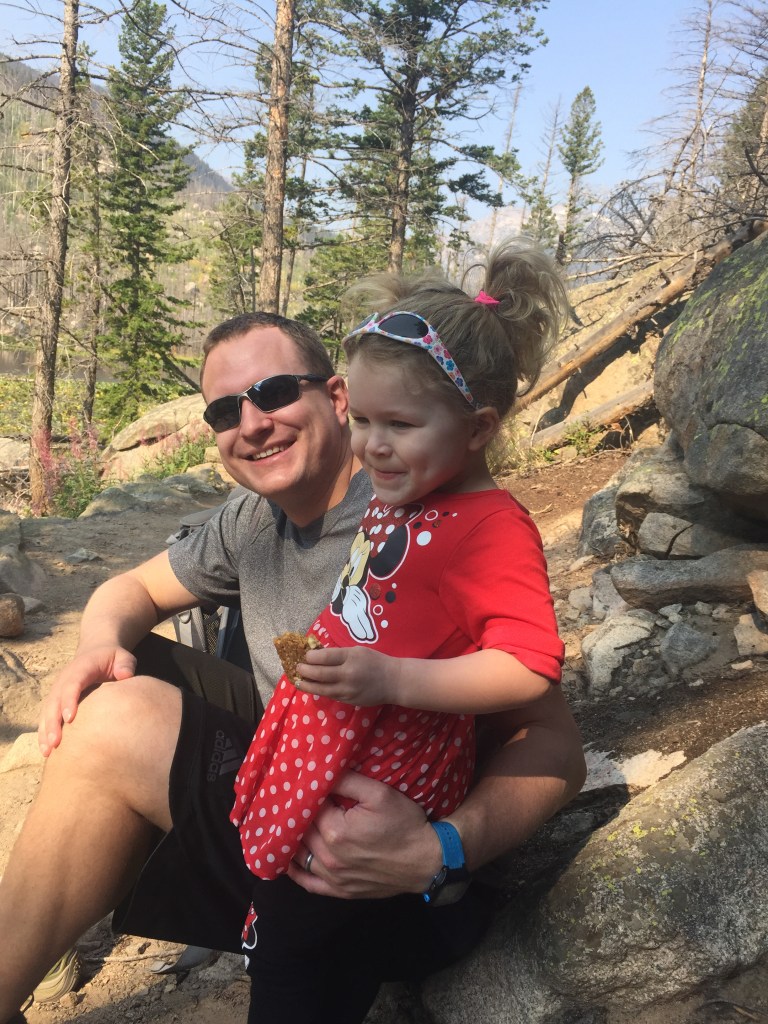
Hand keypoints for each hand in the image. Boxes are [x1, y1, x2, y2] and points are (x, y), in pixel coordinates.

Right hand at [38, 645, 136, 755]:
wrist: (96, 652)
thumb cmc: (112, 658)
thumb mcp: (122, 656)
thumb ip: (125, 664)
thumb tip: (124, 675)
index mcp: (81, 668)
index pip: (72, 684)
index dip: (69, 700)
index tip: (70, 718)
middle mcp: (64, 679)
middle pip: (55, 701)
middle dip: (53, 722)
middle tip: (56, 742)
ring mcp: (58, 690)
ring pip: (47, 711)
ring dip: (46, 731)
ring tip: (48, 752)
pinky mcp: (56, 700)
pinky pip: (47, 717)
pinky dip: (44, 733)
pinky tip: (46, 751)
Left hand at [287, 771, 441, 898]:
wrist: (427, 861)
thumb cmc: (405, 824)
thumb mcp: (379, 793)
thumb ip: (348, 780)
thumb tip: (321, 771)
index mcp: (335, 831)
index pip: (308, 807)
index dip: (306, 793)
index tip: (303, 783)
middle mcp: (329, 857)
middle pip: (301, 831)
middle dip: (297, 814)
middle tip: (294, 799)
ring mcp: (333, 878)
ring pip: (299, 857)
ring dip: (291, 840)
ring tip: (286, 824)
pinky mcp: (340, 891)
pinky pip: (308, 883)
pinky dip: (294, 872)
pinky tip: (288, 860)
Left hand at [297, 646, 401, 705]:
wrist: (393, 681)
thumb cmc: (375, 662)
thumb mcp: (358, 651)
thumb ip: (339, 653)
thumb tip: (317, 655)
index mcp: (351, 657)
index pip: (324, 656)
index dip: (310, 657)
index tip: (305, 656)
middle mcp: (348, 674)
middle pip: (319, 673)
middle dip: (305, 670)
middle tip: (297, 667)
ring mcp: (348, 689)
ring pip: (321, 688)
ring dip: (307, 684)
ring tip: (298, 680)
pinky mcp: (349, 700)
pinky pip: (330, 695)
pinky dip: (319, 691)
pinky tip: (312, 687)